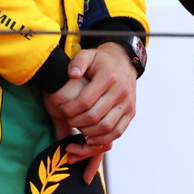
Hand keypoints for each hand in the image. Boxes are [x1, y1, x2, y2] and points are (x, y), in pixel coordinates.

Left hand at [43, 44, 136, 183]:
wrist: (124, 62)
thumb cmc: (101, 61)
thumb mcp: (88, 55)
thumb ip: (77, 62)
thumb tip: (72, 74)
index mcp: (108, 77)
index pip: (85, 100)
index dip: (70, 109)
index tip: (62, 110)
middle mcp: (121, 91)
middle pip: (95, 116)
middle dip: (77, 122)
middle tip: (69, 120)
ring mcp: (128, 103)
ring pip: (107, 127)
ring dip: (89, 133)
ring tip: (78, 129)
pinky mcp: (131, 112)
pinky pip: (118, 131)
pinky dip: (103, 139)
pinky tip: (91, 138)